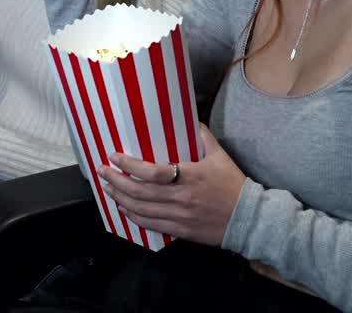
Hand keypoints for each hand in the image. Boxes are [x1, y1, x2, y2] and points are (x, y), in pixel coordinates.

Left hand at [99, 125, 245, 246]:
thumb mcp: (220, 156)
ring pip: (141, 209)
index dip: (129, 166)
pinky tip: (123, 209)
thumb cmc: (234, 185)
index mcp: (190, 176)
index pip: (152, 172)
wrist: (249, 218)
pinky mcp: (180, 230)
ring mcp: (180, 216)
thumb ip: (203, 137)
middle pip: (140, 192)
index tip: (115, 157)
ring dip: (120, 198)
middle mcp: (181, 197)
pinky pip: (151, 225)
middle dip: (116, 181)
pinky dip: (133, 217)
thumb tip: (190, 120)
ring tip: (107, 188)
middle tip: (102, 172)